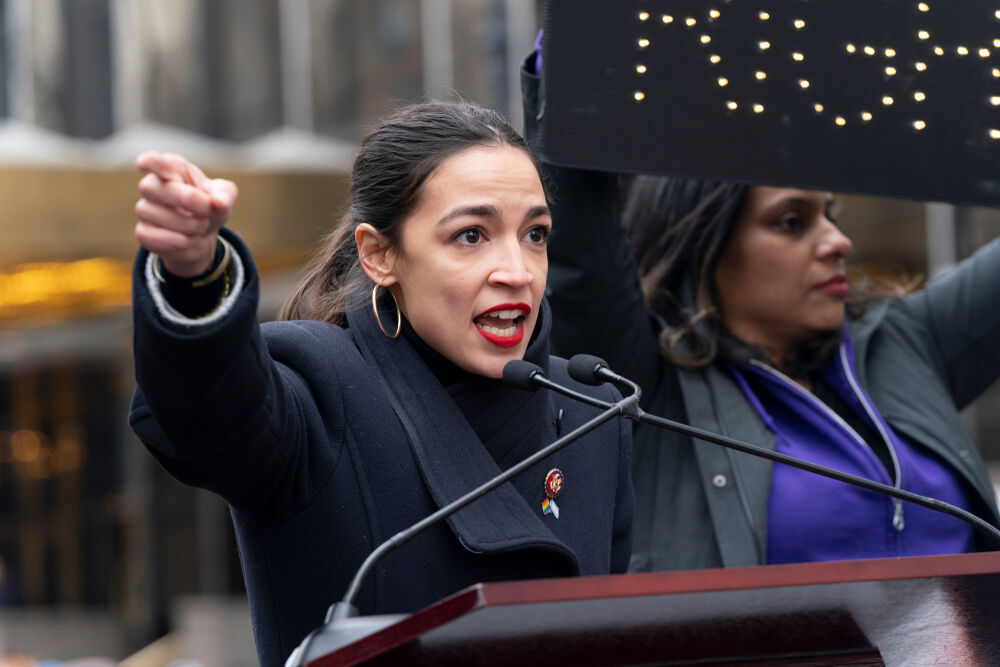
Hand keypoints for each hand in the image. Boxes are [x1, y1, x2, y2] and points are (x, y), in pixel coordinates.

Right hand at [133, 151, 237, 277]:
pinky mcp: (143, 232)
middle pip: (166, 191)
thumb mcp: (223, 197)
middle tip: (209, 211)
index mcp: (172, 168)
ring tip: (199, 225)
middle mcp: (152, 185)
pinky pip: (158, 239)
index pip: (157, 163)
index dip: (150, 162)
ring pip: (166, 218)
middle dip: (193, 202)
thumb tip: (221, 202)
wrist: (201, 235)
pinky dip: (179, 242)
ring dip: (192, 226)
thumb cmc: (209, 206)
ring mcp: (144, 209)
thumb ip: (225, 194)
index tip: (142, 162)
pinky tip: (186, 240)